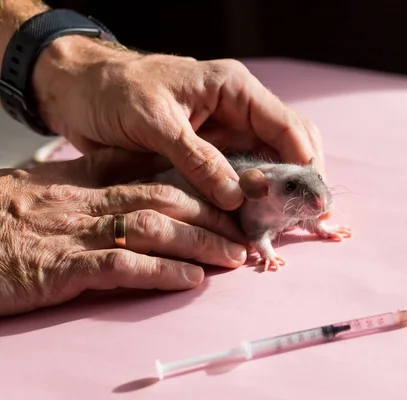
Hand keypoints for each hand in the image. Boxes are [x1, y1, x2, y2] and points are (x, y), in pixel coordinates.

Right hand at [0, 148, 247, 316]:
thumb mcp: (39, 189)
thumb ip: (85, 181)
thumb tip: (131, 182)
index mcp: (79, 178)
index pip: (146, 170)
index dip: (192, 180)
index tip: (225, 191)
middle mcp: (84, 199)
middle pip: (163, 198)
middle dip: (210, 214)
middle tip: (243, 229)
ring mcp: (73, 232)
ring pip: (152, 228)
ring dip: (199, 242)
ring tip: (233, 256)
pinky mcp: (60, 268)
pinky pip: (122, 266)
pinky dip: (162, 272)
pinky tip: (191, 279)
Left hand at [31, 36, 324, 210]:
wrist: (80, 92)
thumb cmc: (114, 93)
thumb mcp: (156, 124)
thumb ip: (199, 159)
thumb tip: (238, 198)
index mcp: (234, 89)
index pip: (288, 126)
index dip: (306, 165)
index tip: (313, 201)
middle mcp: (239, 110)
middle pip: (290, 145)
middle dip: (301, 180)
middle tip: (304, 218)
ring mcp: (228, 132)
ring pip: (271, 163)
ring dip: (279, 192)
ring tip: (283, 224)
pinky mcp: (213, 152)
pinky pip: (244, 175)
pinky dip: (253, 197)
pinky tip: (256, 220)